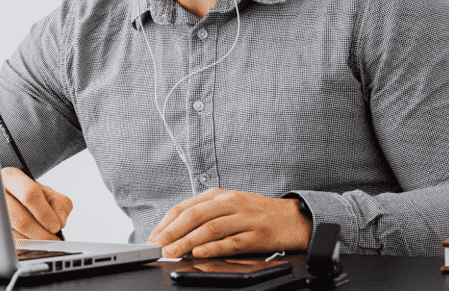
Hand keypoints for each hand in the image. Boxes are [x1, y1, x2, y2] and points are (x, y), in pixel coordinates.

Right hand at [1, 167, 72, 239]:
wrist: (16, 202)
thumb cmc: (32, 197)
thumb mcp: (49, 193)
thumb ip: (60, 203)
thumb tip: (59, 221)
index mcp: (11, 177)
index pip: (30, 195)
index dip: (45, 213)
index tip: (56, 226)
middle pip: (21, 219)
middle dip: (41, 234)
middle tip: (54, 240)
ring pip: (15, 235)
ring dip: (35, 243)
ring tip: (46, 243)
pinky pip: (11, 244)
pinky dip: (26, 248)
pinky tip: (34, 244)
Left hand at [147, 188, 310, 257]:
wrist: (295, 218)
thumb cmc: (257, 214)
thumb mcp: (228, 207)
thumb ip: (204, 215)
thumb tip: (174, 232)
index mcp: (219, 195)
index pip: (185, 207)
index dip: (166, 223)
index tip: (152, 238)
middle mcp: (230, 203)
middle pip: (194, 216)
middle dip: (172, 233)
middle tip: (157, 247)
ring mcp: (244, 218)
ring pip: (210, 229)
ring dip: (187, 242)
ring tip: (172, 252)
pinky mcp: (258, 234)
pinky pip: (232, 241)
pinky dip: (214, 247)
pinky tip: (200, 253)